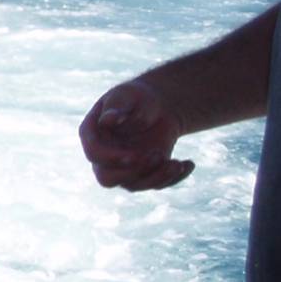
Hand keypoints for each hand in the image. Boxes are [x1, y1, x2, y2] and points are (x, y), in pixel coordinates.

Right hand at [79, 79, 194, 190]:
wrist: (156, 107)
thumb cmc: (137, 98)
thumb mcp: (127, 96)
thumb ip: (116, 107)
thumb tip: (107, 121)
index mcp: (92, 135)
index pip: (94, 153)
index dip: (112, 158)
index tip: (135, 156)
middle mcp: (103, 156)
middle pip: (108, 178)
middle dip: (134, 172)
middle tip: (157, 155)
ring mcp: (121, 168)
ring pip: (133, 185)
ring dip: (157, 177)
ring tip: (177, 163)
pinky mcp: (142, 174)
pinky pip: (155, 184)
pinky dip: (173, 178)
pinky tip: (188, 164)